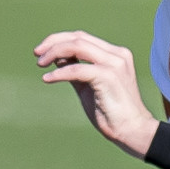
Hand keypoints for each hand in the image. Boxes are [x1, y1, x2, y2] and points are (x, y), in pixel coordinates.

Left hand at [34, 30, 157, 155]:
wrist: (132, 130)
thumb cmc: (111, 112)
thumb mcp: (88, 85)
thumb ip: (75, 70)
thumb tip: (56, 58)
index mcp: (115, 54)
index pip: (82, 37)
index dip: (59, 40)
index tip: (42, 51)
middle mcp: (117, 55)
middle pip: (78, 38)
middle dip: (53, 43)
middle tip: (37, 54)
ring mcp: (114, 64)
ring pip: (77, 47)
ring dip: (54, 53)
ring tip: (41, 64)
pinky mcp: (109, 77)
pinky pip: (77, 69)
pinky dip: (59, 73)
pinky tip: (48, 79)